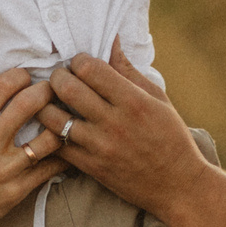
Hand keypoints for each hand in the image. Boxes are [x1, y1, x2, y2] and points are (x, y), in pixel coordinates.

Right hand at [0, 68, 65, 226]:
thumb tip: (6, 94)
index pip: (2, 86)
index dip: (20, 75)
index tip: (27, 76)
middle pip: (30, 103)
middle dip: (47, 90)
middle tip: (54, 89)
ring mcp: (5, 169)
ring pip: (49, 137)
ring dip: (61, 123)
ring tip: (64, 118)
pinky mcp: (18, 190)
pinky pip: (51, 168)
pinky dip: (64, 156)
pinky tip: (68, 148)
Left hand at [37, 39, 208, 216]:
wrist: (178, 186)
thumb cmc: (171, 137)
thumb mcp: (158, 99)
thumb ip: (129, 71)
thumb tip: (112, 40)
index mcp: (133, 101)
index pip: (89, 68)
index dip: (78, 60)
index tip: (80, 64)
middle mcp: (114, 122)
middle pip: (66, 88)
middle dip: (57, 76)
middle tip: (61, 78)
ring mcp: (100, 147)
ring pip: (53, 118)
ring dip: (47, 104)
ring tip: (52, 101)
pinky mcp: (91, 167)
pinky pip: (57, 147)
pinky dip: (50, 133)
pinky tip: (56, 126)